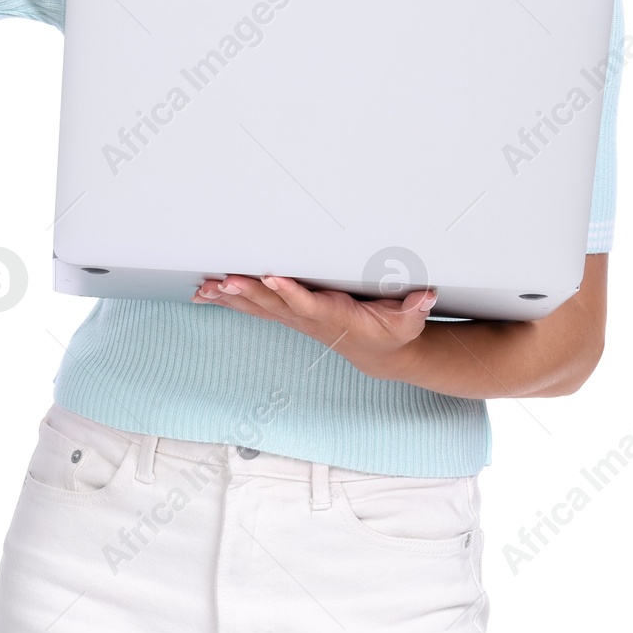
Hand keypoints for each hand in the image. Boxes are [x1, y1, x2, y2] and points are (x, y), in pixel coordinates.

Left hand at [192, 273, 436, 379]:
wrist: (379, 354)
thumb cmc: (392, 333)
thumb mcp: (409, 323)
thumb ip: (416, 309)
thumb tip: (427, 296)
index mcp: (335, 317)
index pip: (309, 304)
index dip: (290, 293)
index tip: (272, 278)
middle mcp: (310, 319)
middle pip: (274, 305)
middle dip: (248, 293)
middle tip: (224, 280)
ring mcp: (297, 319)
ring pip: (259, 306)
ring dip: (231, 298)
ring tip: (206, 288)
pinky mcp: (290, 316)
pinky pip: (256, 307)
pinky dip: (230, 300)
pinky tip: (207, 294)